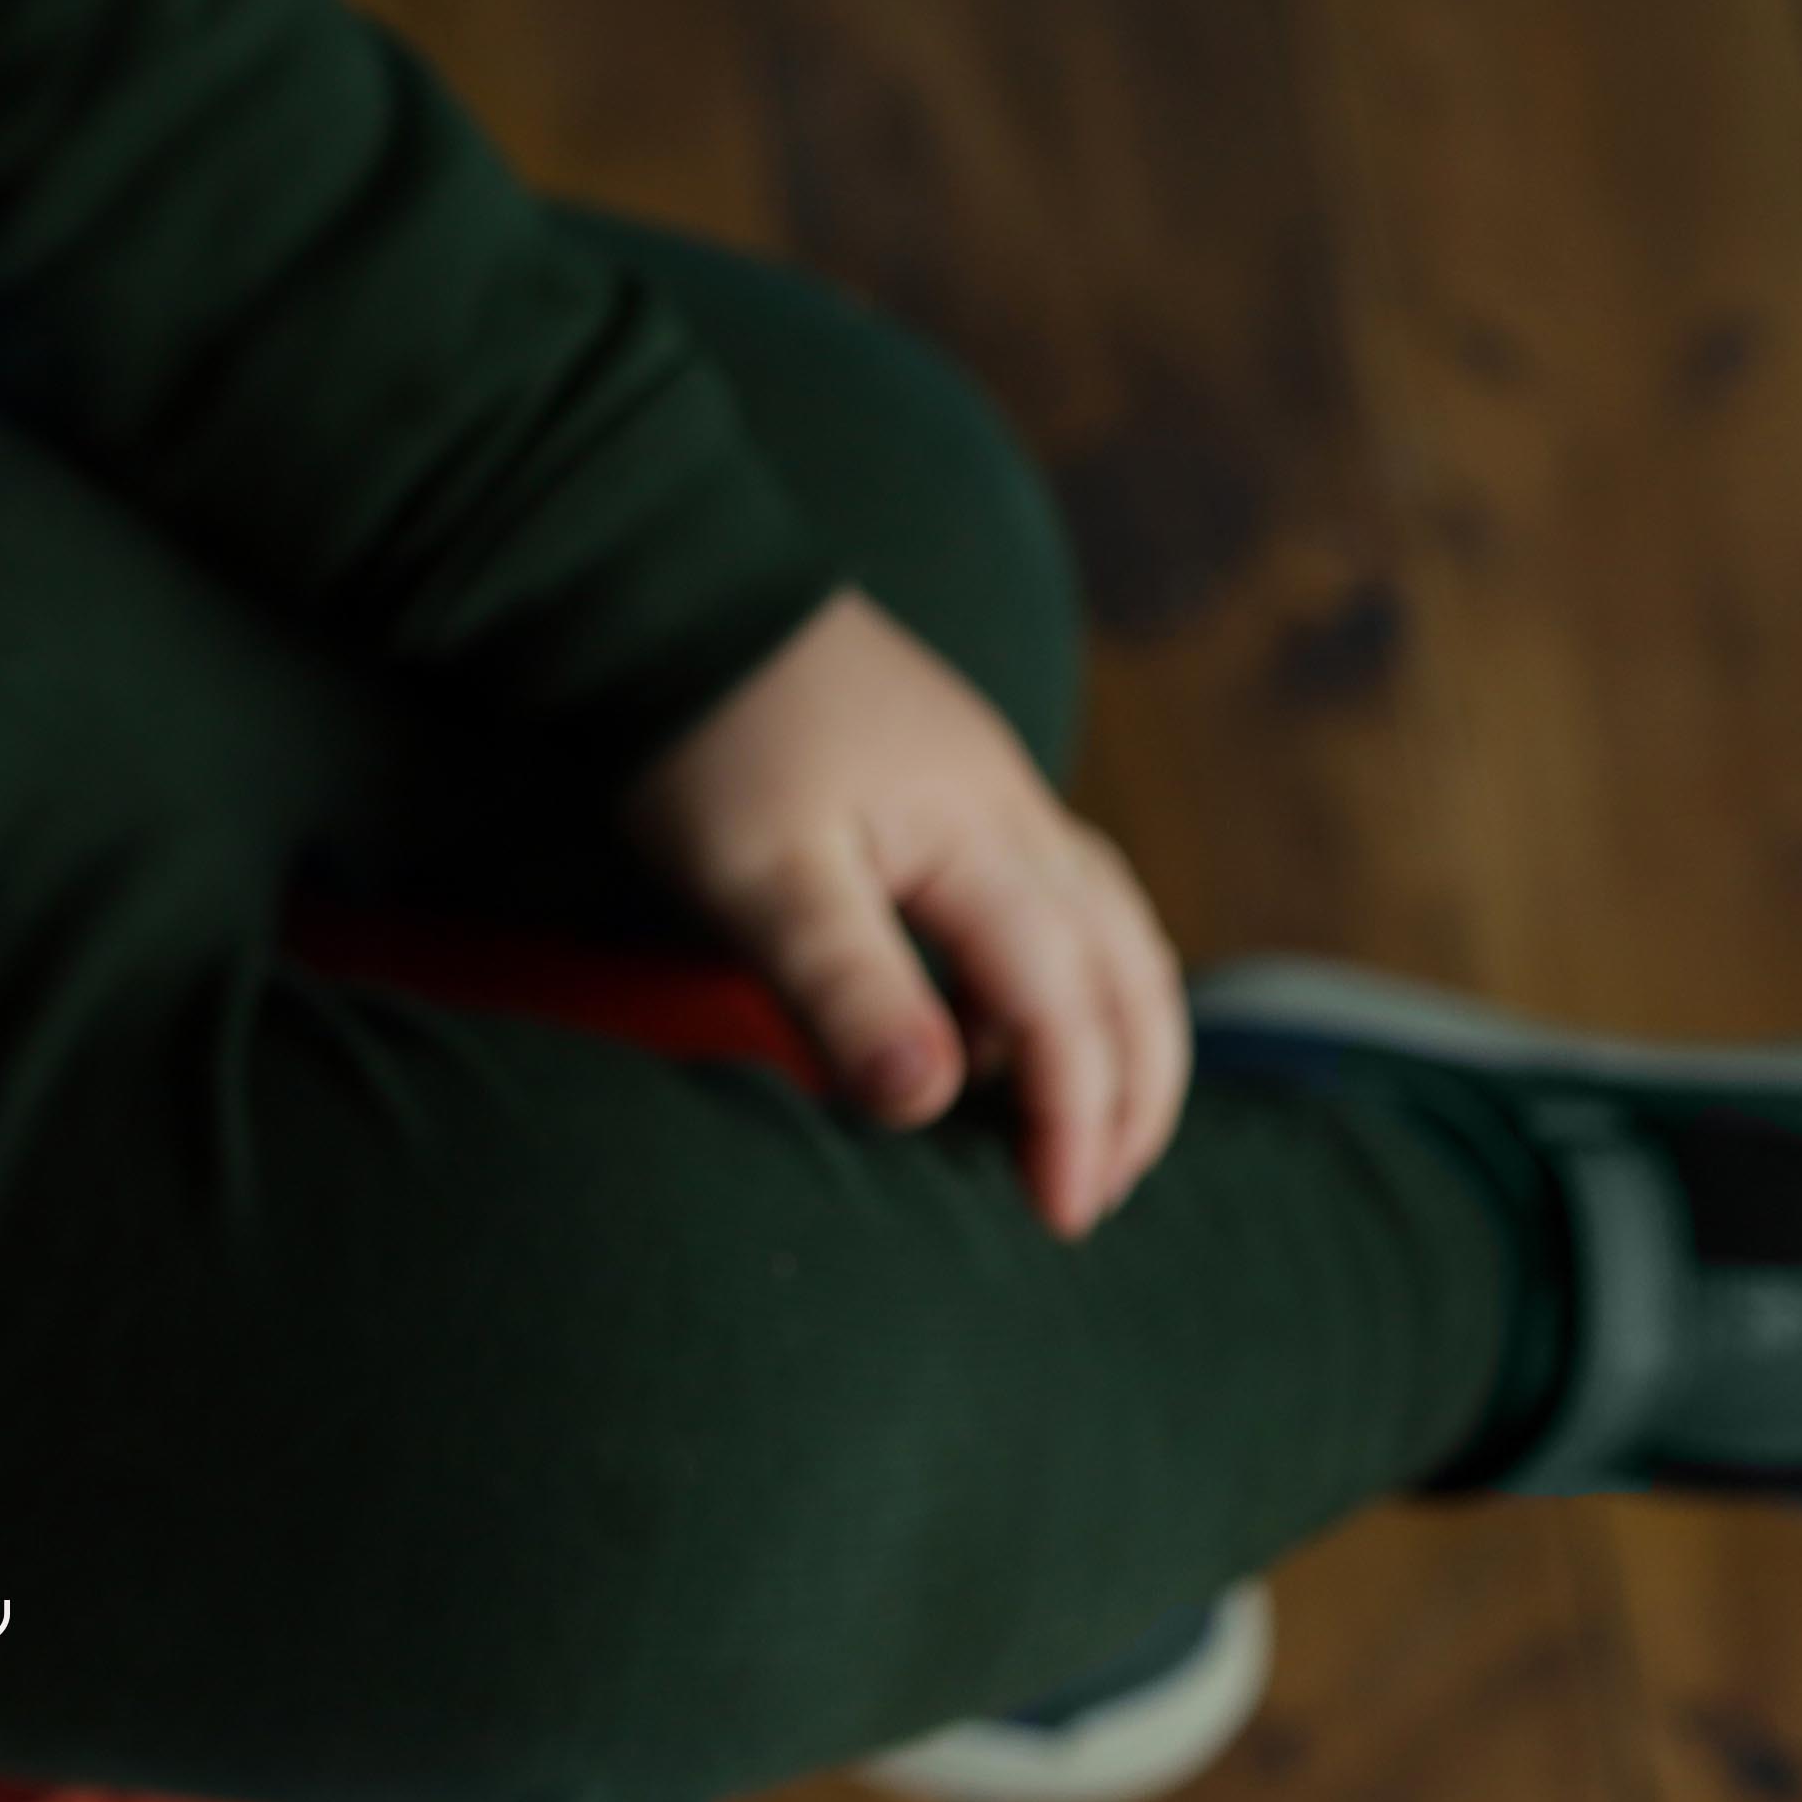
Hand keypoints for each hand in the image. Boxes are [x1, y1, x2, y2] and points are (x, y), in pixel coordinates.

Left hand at [612, 589, 1187, 1240]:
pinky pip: (1060, 894)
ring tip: (1081, 1132)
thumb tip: (932, 1100)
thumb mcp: (757, 872)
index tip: (1059, 1216)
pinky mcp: (954, 783)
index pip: (1066, 1007)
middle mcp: (1015, 813)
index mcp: (981, 839)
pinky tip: (1006, 1026)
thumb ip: (847, 985)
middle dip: (1132, 1092)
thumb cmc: (706, 732)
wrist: (669, 585)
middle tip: (1091, 1199)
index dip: (1075, 1118)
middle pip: (1127, 968)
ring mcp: (992, 791)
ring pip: (1109, 927)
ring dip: (1116, 1033)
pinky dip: (1068, 975)